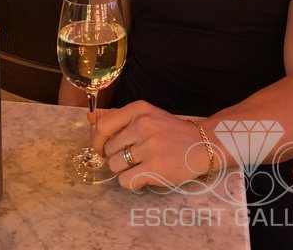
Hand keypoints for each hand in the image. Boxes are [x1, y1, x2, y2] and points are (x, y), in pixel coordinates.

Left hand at [92, 100, 212, 190]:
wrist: (203, 144)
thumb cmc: (170, 131)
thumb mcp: (145, 116)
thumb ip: (117, 117)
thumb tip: (89, 118)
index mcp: (139, 109)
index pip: (103, 126)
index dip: (97, 141)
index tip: (103, 148)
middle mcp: (143, 125)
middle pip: (108, 149)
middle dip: (115, 156)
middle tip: (131, 157)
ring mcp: (149, 146)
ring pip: (115, 166)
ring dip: (124, 170)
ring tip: (140, 165)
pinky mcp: (155, 167)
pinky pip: (126, 181)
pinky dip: (132, 182)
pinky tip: (145, 175)